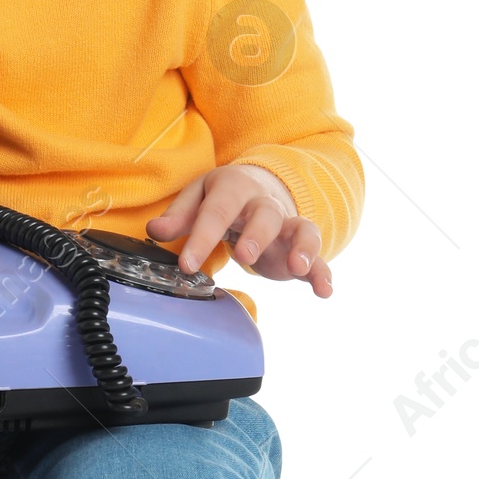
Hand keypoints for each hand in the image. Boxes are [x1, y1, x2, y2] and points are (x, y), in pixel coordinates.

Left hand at [147, 165, 332, 296]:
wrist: (258, 187)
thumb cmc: (221, 198)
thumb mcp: (196, 200)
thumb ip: (178, 217)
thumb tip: (154, 230)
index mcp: (234, 188)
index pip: (217, 212)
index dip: (202, 238)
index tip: (187, 264)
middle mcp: (265, 204)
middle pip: (266, 214)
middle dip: (257, 235)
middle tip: (244, 256)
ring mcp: (286, 225)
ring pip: (301, 230)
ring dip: (302, 248)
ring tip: (298, 268)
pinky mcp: (298, 247)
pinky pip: (318, 256)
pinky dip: (323, 272)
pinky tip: (324, 291)